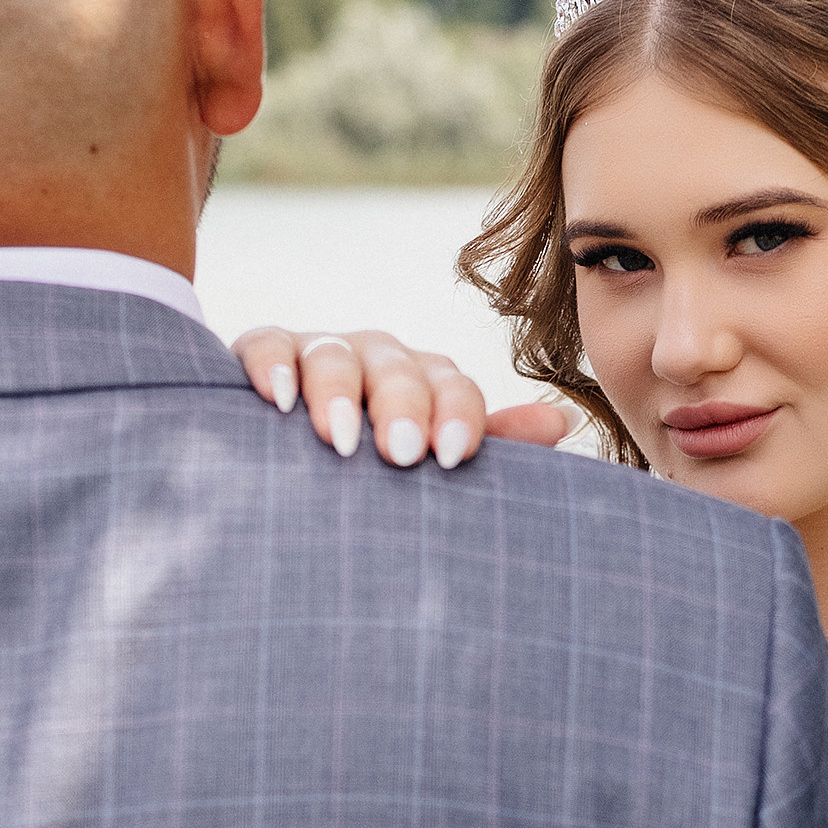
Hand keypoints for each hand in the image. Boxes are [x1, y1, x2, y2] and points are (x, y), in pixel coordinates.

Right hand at [233, 326, 575, 467]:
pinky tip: (279, 400)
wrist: (288, 481)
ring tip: (341, 440)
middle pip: (398, 368)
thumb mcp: (429, 466)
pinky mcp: (263, 355)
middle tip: (402, 455)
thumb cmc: (375, 481)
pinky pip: (268, 346)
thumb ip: (489, 449)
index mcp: (426, 385)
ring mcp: (319, 352)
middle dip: (403, 408)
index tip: (453, 456)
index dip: (458, 415)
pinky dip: (273, 367)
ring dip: (339, 393)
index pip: (453, 387)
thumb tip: (564, 421)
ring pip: (335, 354)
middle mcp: (378, 360)